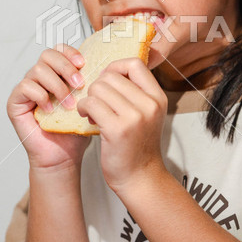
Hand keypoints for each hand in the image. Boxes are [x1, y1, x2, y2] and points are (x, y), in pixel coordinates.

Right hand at [7, 44, 90, 170]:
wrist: (64, 155)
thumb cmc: (76, 130)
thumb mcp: (89, 101)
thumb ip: (91, 81)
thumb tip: (104, 64)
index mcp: (57, 73)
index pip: (59, 49)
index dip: (70, 52)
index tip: (84, 64)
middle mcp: (41, 77)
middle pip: (48, 54)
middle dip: (66, 67)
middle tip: (80, 85)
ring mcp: (27, 88)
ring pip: (37, 69)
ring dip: (57, 86)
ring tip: (68, 104)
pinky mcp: (16, 102)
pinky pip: (25, 86)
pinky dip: (41, 96)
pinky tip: (51, 109)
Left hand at [77, 58, 167, 191]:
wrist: (140, 178)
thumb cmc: (138, 146)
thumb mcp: (147, 114)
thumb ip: (135, 92)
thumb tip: (111, 70)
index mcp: (157, 97)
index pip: (135, 64)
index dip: (116, 67)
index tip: (108, 80)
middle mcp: (149, 104)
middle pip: (112, 76)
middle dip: (98, 86)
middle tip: (97, 100)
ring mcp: (135, 117)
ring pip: (99, 88)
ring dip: (89, 97)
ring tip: (92, 110)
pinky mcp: (117, 129)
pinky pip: (91, 103)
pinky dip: (84, 108)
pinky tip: (87, 117)